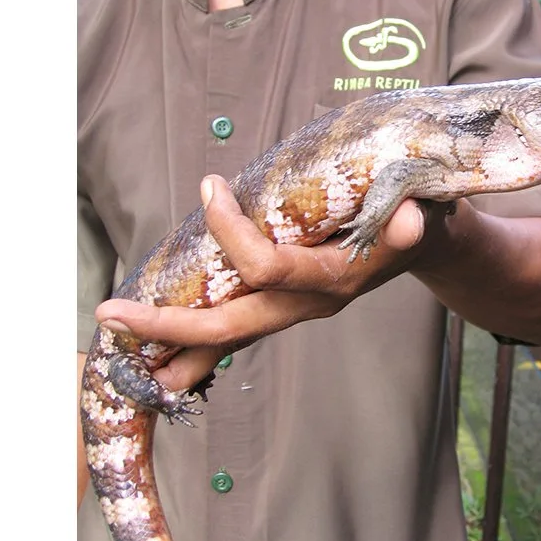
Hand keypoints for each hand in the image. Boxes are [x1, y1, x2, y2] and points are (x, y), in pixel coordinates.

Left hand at [94, 176, 449, 392]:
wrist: (428, 239)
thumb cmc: (422, 211)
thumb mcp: (425, 206)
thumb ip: (416, 216)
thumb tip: (411, 218)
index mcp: (335, 280)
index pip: (268, 268)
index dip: (232, 232)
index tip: (211, 186)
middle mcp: (309, 304)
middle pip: (231, 326)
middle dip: (169, 323)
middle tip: (112, 311)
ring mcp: (294, 311)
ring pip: (227, 339)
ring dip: (172, 344)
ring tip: (121, 349)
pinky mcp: (285, 307)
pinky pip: (234, 330)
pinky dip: (194, 343)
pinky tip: (158, 353)